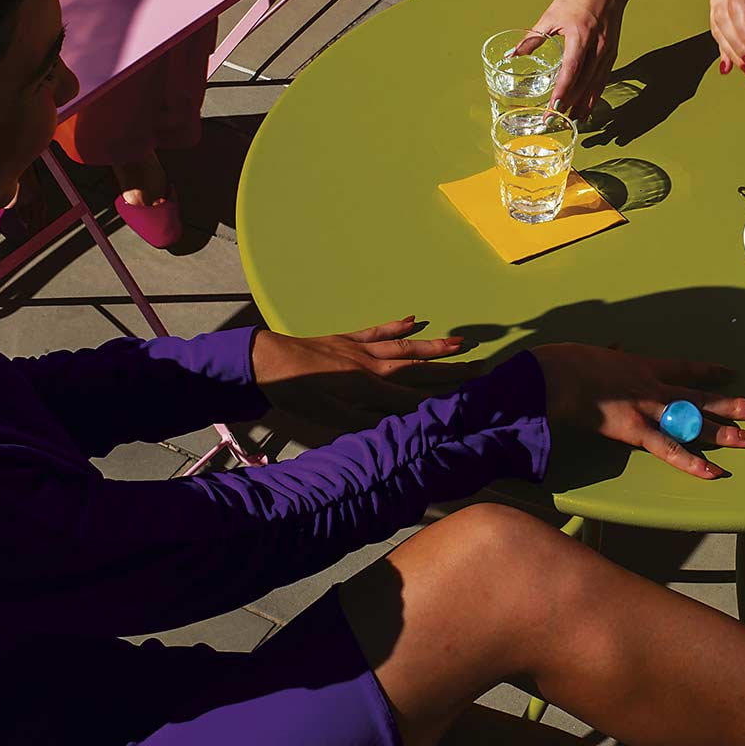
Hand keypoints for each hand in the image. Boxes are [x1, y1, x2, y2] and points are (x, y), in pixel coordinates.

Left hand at [252, 316, 467, 423]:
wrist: (267, 360)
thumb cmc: (294, 393)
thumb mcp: (325, 416)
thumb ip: (361, 421)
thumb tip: (395, 427)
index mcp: (366, 388)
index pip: (411, 395)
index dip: (440, 397)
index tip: (467, 398)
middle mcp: (370, 365)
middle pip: (416, 366)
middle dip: (448, 368)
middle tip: (477, 365)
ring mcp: (360, 349)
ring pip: (404, 346)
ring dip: (432, 344)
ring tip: (459, 340)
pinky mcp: (347, 340)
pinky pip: (377, 331)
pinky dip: (396, 326)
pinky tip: (413, 318)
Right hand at [531, 344, 744, 478]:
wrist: (558, 375)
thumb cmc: (571, 361)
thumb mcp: (597, 352)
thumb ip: (611, 352)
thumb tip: (615, 346)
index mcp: (645, 366)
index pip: (686, 369)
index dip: (710, 372)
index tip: (730, 372)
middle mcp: (656, 388)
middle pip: (704, 398)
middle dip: (734, 404)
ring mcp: (649, 410)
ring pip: (696, 423)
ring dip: (726, 432)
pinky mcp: (636, 431)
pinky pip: (670, 450)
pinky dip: (692, 463)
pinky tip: (714, 472)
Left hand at [532, 0, 623, 117]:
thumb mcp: (552, 14)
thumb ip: (533, 38)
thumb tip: (512, 55)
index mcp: (580, 37)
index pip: (570, 71)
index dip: (562, 91)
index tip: (553, 108)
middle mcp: (597, 48)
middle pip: (583, 83)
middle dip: (569, 103)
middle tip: (555, 120)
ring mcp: (607, 51)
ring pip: (595, 84)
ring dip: (584, 103)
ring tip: (572, 120)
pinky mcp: (612, 51)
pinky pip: (603, 78)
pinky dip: (595, 93)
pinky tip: (587, 104)